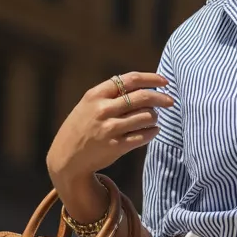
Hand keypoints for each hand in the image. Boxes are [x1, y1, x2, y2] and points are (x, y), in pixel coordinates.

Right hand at [46, 70, 173, 184]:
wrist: (66, 157)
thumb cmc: (81, 127)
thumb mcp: (89, 104)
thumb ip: (111, 94)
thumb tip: (144, 86)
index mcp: (96, 95)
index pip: (130, 79)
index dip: (151, 79)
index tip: (164, 82)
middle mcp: (103, 110)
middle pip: (142, 97)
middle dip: (161, 98)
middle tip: (170, 101)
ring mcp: (110, 128)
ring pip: (146, 116)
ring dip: (155, 117)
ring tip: (153, 119)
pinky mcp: (116, 146)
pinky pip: (144, 136)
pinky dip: (153, 132)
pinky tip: (153, 130)